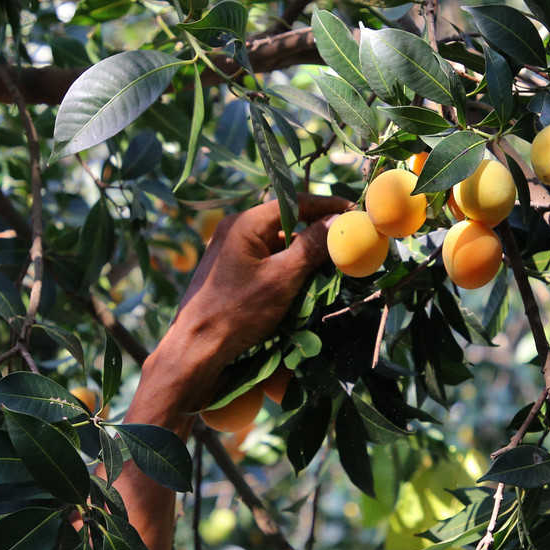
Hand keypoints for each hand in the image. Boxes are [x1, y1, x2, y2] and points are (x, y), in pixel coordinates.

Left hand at [168, 193, 350, 368]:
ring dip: (302, 255)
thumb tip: (338, 221)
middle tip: (344, 244)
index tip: (353, 212)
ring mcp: (230, 250)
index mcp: (245, 223)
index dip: (326, 206)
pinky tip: (302, 285)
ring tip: (328, 270)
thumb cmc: (238, 311)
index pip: (294, 202)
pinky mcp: (230, 270)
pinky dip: (286, 268)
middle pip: (286, 222)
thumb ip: (312, 246)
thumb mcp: (282, 278)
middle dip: (316, 233)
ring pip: (277, 244)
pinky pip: (266, 260)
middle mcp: (235, 230)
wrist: (196, 347)